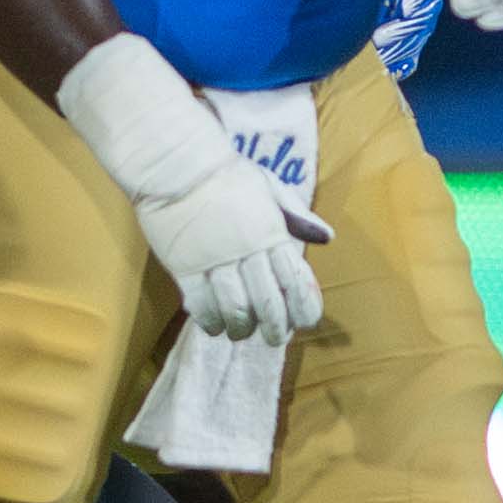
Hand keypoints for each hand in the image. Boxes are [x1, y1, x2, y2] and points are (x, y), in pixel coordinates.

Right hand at [56, 34, 331, 344]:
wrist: (175, 162)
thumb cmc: (224, 173)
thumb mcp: (268, 186)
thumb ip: (296, 215)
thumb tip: (327, 237)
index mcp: (270, 232)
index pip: (294, 279)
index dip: (303, 306)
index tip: (305, 322)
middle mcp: (246, 251)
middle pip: (267, 302)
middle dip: (275, 327)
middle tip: (274, 340)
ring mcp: (214, 260)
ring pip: (234, 309)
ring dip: (241, 328)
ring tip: (241, 333)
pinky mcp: (184, 266)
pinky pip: (200, 304)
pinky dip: (209, 320)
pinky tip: (213, 327)